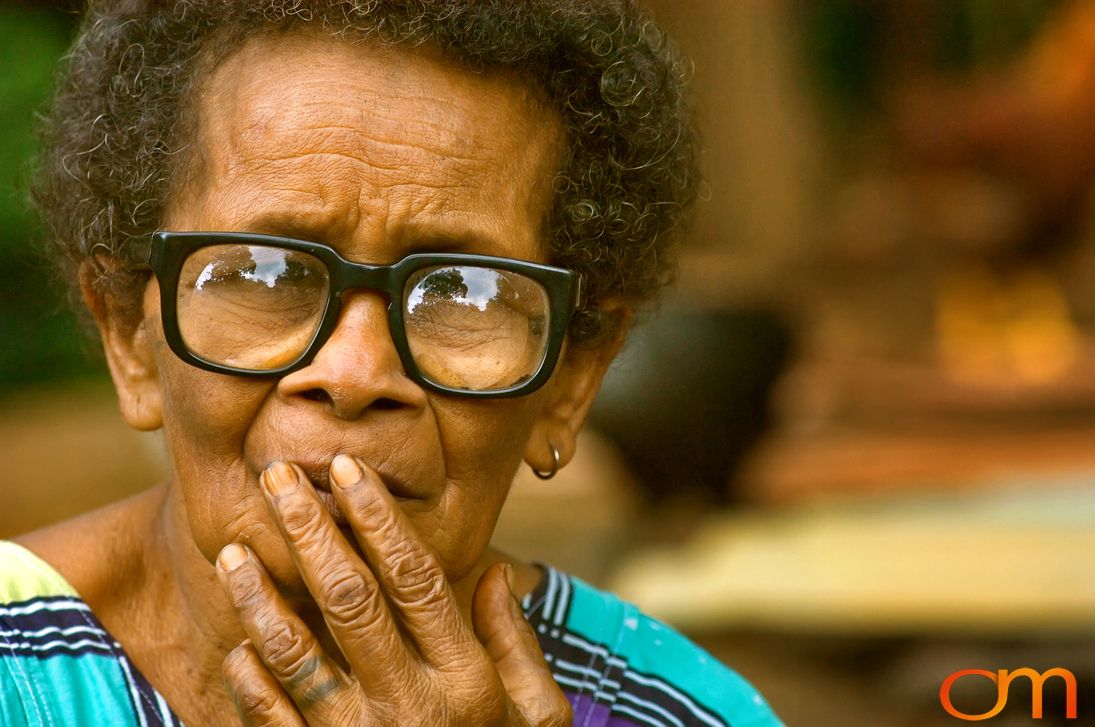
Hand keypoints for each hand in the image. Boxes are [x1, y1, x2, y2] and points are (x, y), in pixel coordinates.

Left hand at [216, 455, 571, 725]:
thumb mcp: (538, 715)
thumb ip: (517, 643)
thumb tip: (497, 570)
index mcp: (466, 679)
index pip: (415, 577)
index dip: (378, 518)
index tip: (348, 470)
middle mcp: (412, 705)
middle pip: (351, 599)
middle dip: (310, 531)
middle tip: (277, 477)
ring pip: (298, 655)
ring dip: (261, 598)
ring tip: (234, 550)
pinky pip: (274, 722)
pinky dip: (251, 680)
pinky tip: (239, 639)